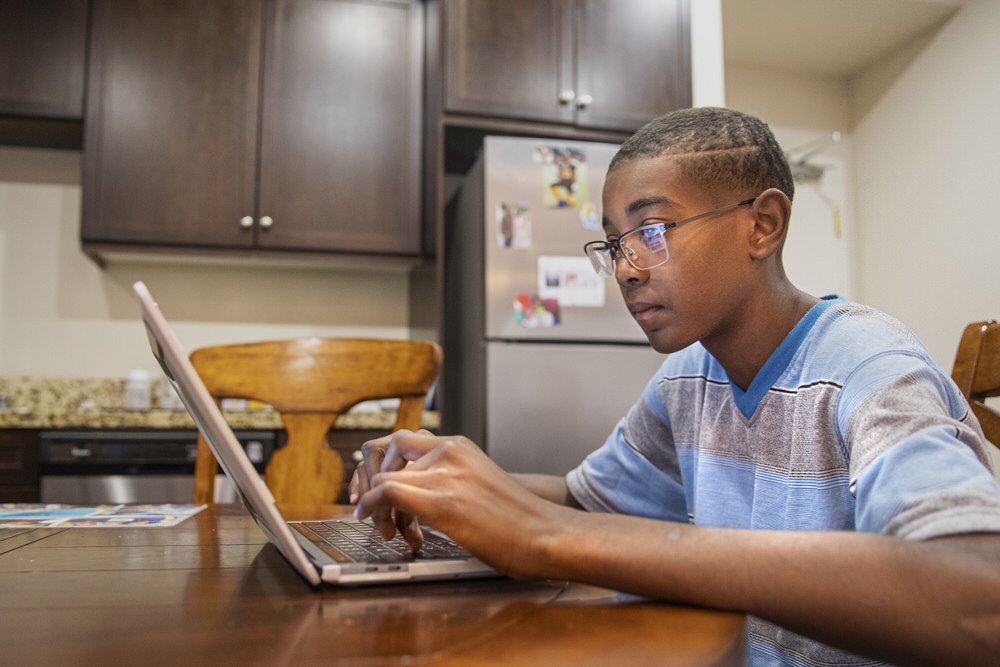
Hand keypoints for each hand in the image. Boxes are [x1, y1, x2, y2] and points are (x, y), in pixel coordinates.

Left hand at [352, 430, 563, 577]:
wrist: (547, 534)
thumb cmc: (518, 520)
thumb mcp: (478, 485)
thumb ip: (450, 481)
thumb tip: (417, 499)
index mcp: (459, 447)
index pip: (400, 440)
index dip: (379, 463)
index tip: (374, 486)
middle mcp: (450, 452)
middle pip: (384, 451)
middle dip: (371, 481)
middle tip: (375, 509)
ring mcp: (446, 475)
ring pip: (382, 474)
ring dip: (375, 503)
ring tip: (389, 529)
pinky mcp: (443, 502)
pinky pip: (388, 492)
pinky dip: (372, 506)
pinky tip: (372, 521)